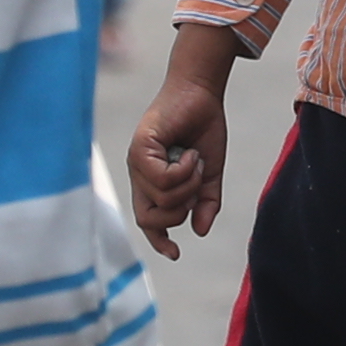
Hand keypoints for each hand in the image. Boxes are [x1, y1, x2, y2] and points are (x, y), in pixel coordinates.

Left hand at [129, 53, 237, 256]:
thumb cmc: (202, 128)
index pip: (148, 221)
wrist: (201, 93)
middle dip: (181, 209)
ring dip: (188, 184)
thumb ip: (205, 201)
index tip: (175, 253)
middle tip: (197, 183)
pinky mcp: (139, 149)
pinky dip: (183, 171)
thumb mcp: (210, 172)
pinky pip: (161, 179)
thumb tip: (199, 231)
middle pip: (150, 219)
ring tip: (195, 160)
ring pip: (161, 199)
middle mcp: (139, 175)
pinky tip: (189, 153)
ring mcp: (136, 162)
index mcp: (152, 183)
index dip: (158, 241)